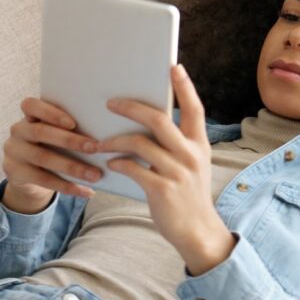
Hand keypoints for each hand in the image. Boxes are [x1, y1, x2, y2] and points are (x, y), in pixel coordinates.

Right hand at [2, 97, 105, 205]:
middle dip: (70, 141)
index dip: (51, 113)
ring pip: (44, 158)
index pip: (31, 105)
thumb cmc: (50, 147)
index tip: (73, 123)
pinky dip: (68, 187)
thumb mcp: (53, 134)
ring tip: (95, 175)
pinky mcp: (14, 173)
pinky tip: (87, 191)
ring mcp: (13, 152)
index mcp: (28, 116)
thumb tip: (105, 134)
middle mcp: (18, 131)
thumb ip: (69, 129)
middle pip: (41, 132)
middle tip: (95, 147)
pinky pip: (43, 180)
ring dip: (72, 167)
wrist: (27, 175)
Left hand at [96, 64, 235, 274]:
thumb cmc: (189, 196)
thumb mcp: (193, 166)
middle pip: (158, 119)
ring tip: (100, 142)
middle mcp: (190, 154)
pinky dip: (118, 163)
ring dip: (114, 140)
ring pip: (139, 143)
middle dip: (131, 107)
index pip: (195, 109)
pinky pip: (133, 168)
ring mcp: (177, 172)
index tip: (174, 67)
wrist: (198, 231)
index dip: (185, 87)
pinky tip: (110, 163)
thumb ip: (178, 146)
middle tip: (111, 103)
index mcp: (199, 145)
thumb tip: (148, 125)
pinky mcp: (161, 189)